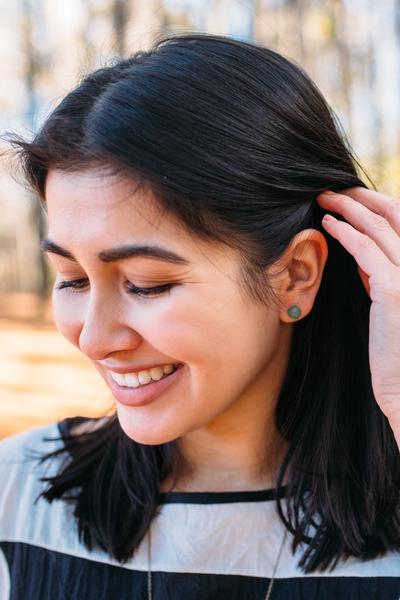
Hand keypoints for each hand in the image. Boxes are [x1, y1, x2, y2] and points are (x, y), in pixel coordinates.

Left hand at [316, 187, 399, 449]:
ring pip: (379, 226)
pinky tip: (327, 224)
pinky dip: (345, 232)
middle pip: (395, 213)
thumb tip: (362, 259)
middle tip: (333, 189)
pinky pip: (365, 249)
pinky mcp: (394, 290)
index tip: (348, 199)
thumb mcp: (387, 305)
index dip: (376, 204)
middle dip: (362, 197)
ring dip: (348, 207)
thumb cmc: (393, 350)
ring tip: (324, 198)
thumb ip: (379, 279)